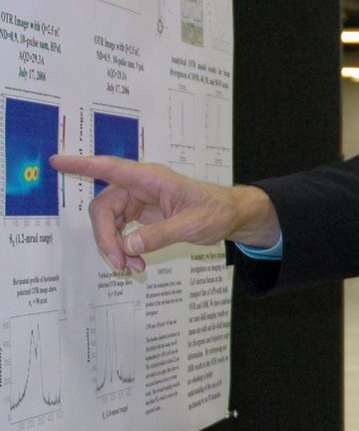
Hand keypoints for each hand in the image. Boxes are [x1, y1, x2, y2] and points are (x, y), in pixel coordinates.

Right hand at [50, 154, 279, 272]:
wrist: (230, 215)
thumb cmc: (216, 211)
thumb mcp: (193, 224)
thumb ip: (161, 234)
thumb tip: (129, 246)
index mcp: (151, 178)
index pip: (110, 168)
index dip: (82, 165)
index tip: (56, 161)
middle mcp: (140, 186)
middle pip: (104, 208)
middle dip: (106, 238)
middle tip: (119, 264)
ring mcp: (139, 200)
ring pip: (109, 222)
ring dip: (115, 247)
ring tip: (132, 269)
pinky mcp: (141, 214)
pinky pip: (121, 231)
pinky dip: (124, 249)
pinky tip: (135, 263)